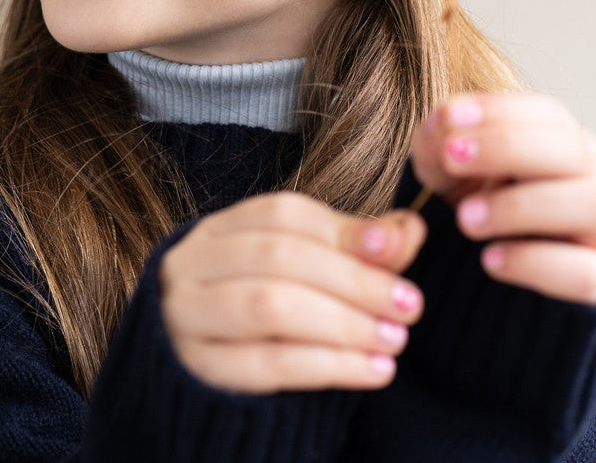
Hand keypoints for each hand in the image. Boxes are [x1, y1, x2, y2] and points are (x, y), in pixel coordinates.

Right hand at [159, 192, 425, 393]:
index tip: (398, 248)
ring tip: (394, 340)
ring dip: (343, 324)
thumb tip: (408, 229)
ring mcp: (186, 316)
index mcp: (221, 229)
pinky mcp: (195, 370)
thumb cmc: (263, 311)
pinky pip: (266, 365)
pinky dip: (328, 366)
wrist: (199, 381)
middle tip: (408, 305)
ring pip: (269, 307)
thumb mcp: (305, 272)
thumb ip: (355, 249)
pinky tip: (372, 370)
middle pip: (278, 256)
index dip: (343, 230)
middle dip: (352, 280)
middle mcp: (192, 263)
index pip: (282, 213)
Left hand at [412, 93, 595, 304]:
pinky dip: (536, 262)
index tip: (449, 116)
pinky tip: (490, 259)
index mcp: (561, 142)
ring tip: (466, 218)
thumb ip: (437, 144)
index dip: (500, 111)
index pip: (548, 113)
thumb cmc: (476, 206)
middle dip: (507, 146)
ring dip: (522, 205)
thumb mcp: (448, 173)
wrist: (491, 281)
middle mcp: (592, 178)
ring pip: (592, 204)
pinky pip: (587, 272)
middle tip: (451, 156)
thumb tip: (439, 120)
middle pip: (573, 148)